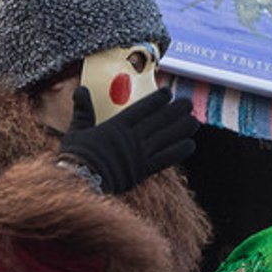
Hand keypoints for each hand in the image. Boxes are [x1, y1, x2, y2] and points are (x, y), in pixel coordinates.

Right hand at [56, 86, 197, 193]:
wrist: (80, 181)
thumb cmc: (76, 157)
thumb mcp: (77, 130)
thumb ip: (83, 110)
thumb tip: (81, 90)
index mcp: (116, 126)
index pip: (141, 109)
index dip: (156, 100)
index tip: (168, 93)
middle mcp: (131, 138)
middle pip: (158, 121)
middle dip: (174, 112)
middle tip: (188, 104)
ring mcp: (139, 154)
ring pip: (165, 138)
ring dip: (181, 129)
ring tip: (195, 122)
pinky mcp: (142, 171)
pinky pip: (164, 159)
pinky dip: (178, 152)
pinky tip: (190, 145)